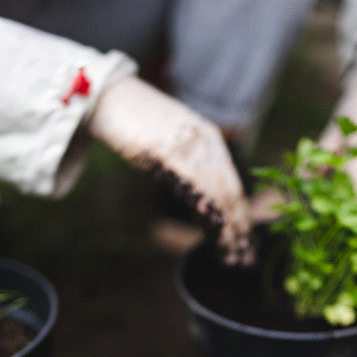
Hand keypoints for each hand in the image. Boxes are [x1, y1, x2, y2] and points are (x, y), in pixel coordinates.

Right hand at [89, 75, 252, 263]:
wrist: (108, 95)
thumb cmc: (138, 124)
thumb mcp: (174, 148)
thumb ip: (192, 172)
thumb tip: (205, 207)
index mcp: (212, 142)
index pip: (235, 189)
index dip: (243, 222)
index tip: (248, 249)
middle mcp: (206, 144)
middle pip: (231, 195)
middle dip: (240, 232)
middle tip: (244, 261)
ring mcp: (188, 146)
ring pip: (216, 194)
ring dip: (225, 229)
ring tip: (230, 255)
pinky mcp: (166, 149)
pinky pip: (191, 182)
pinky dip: (204, 205)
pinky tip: (214, 225)